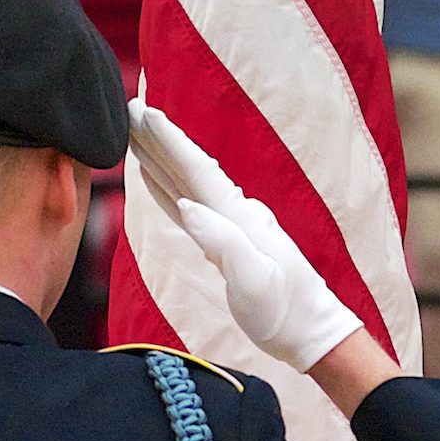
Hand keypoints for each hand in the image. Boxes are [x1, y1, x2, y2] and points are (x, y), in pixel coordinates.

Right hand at [128, 98, 364, 372]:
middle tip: (129, 106)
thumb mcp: (254, 281)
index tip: (143, 112)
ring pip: (186, 183)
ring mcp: (231, 226)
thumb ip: (223, 242)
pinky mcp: (225, 242)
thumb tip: (188, 207)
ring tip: (133, 134)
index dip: (168, 141)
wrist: (310, 334)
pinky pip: (188, 206)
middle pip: (188, 167)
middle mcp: (234, 214)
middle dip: (158, 137)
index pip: (197, 170)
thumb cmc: (284, 312)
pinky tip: (153, 179)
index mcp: (239, 218)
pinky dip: (168, 189)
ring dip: (159, 157)